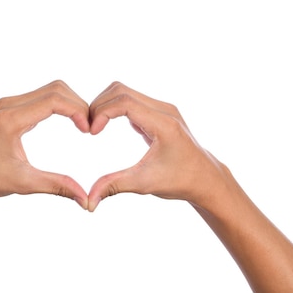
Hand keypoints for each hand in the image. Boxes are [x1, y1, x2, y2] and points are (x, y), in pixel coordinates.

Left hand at [0, 80, 90, 208]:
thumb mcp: (23, 183)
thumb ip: (56, 186)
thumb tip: (85, 199)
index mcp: (10, 120)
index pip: (53, 101)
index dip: (78, 110)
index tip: (89, 129)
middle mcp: (8, 105)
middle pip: (55, 89)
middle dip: (78, 104)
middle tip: (91, 126)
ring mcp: (7, 103)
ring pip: (49, 89)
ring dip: (70, 103)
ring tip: (83, 124)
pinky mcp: (8, 106)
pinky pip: (41, 95)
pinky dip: (59, 104)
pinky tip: (69, 120)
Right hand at [87, 82, 238, 211]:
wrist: (205, 178)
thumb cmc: (179, 181)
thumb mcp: (144, 184)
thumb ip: (114, 186)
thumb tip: (88, 202)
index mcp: (163, 124)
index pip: (124, 102)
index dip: (102, 112)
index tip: (91, 133)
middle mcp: (164, 110)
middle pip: (121, 90)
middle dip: (99, 105)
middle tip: (87, 128)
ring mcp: (163, 108)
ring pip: (125, 92)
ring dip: (105, 105)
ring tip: (94, 127)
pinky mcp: (159, 112)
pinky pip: (131, 100)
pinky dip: (114, 108)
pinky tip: (106, 126)